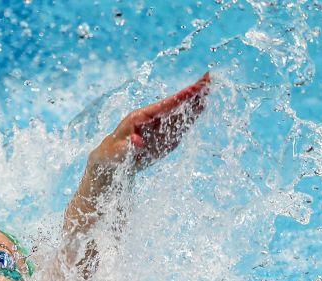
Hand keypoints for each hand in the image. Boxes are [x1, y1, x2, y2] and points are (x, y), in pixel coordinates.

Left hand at [92, 72, 210, 170]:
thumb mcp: (117, 152)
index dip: (179, 97)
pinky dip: (191, 116)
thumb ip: (128, 147)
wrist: (113, 161)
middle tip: (208, 78)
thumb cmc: (112, 154)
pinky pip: (180, 125)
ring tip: (209, 89)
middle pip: (175, 104)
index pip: (164, 106)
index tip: (194, 88)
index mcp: (141, 117)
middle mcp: (152, 119)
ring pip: (180, 113)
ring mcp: (159, 127)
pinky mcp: (165, 136)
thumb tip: (138, 143)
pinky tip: (201, 107)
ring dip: (195, 102)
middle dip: (191, 93)